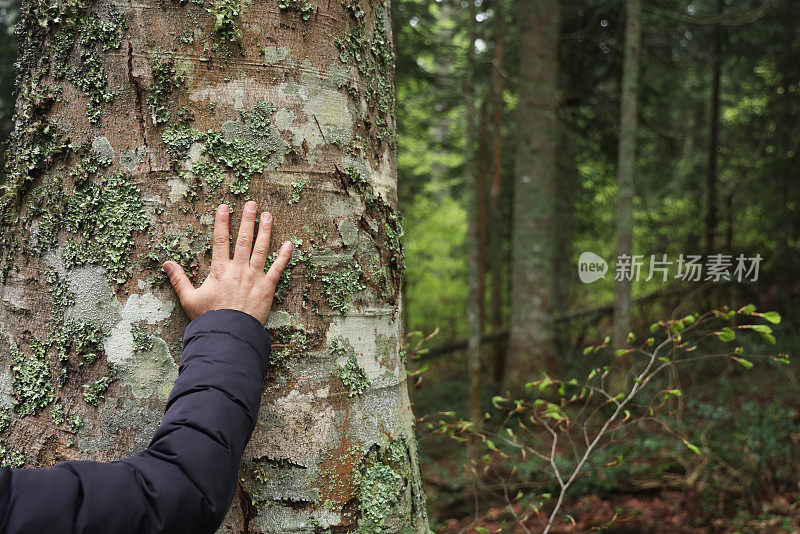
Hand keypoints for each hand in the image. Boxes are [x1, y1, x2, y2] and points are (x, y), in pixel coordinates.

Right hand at [162, 201, 292, 324]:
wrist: (228, 335)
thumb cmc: (209, 318)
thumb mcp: (189, 299)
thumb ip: (179, 279)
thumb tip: (167, 264)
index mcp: (220, 270)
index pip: (220, 240)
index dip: (222, 222)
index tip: (224, 207)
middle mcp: (238, 269)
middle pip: (244, 239)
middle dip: (247, 220)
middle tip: (251, 203)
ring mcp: (254, 277)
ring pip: (262, 249)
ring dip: (265, 231)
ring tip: (268, 215)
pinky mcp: (268, 288)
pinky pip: (278, 269)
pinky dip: (284, 256)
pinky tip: (289, 244)